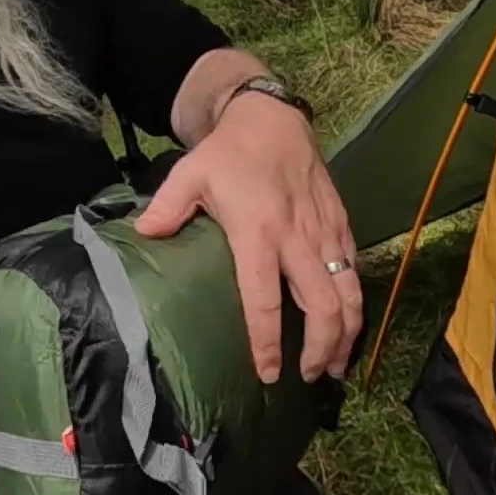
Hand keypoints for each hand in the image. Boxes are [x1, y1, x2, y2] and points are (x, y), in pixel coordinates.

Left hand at [134, 94, 362, 383]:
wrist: (272, 117)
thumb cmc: (228, 152)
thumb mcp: (190, 174)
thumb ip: (167, 208)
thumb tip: (141, 235)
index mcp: (257, 233)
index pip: (265, 300)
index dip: (268, 342)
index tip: (269, 374)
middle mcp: (297, 239)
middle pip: (323, 306)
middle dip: (321, 348)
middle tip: (309, 377)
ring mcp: (325, 232)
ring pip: (348, 293)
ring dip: (347, 333)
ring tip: (336, 365)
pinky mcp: (341, 223)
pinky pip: (354, 270)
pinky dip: (355, 302)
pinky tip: (346, 324)